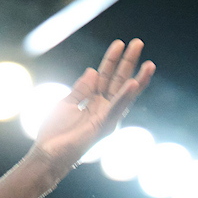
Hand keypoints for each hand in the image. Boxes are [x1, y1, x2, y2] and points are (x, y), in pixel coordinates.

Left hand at [27, 38, 154, 172]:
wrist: (47, 154)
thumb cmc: (55, 133)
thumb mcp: (66, 103)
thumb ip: (81, 89)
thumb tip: (93, 70)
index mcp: (94, 101)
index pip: (105, 76)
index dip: (111, 60)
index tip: (119, 43)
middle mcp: (103, 108)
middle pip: (118, 81)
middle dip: (128, 62)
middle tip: (138, 43)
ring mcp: (106, 118)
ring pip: (125, 95)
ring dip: (138, 79)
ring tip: (150, 64)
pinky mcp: (104, 127)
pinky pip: (116, 109)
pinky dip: (124, 97)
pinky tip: (133, 83)